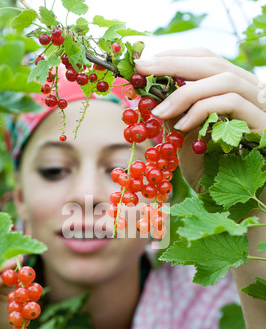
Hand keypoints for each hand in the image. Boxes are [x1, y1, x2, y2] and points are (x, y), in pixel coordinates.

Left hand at [135, 47, 265, 192]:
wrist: (242, 203)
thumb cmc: (214, 174)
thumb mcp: (188, 142)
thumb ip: (177, 118)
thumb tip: (151, 96)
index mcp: (231, 91)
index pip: (206, 60)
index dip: (176, 56)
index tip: (145, 62)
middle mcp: (249, 92)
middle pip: (213, 63)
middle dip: (174, 63)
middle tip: (143, 69)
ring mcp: (258, 106)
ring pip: (224, 79)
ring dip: (186, 92)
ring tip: (159, 111)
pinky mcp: (263, 123)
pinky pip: (232, 103)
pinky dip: (203, 110)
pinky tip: (182, 126)